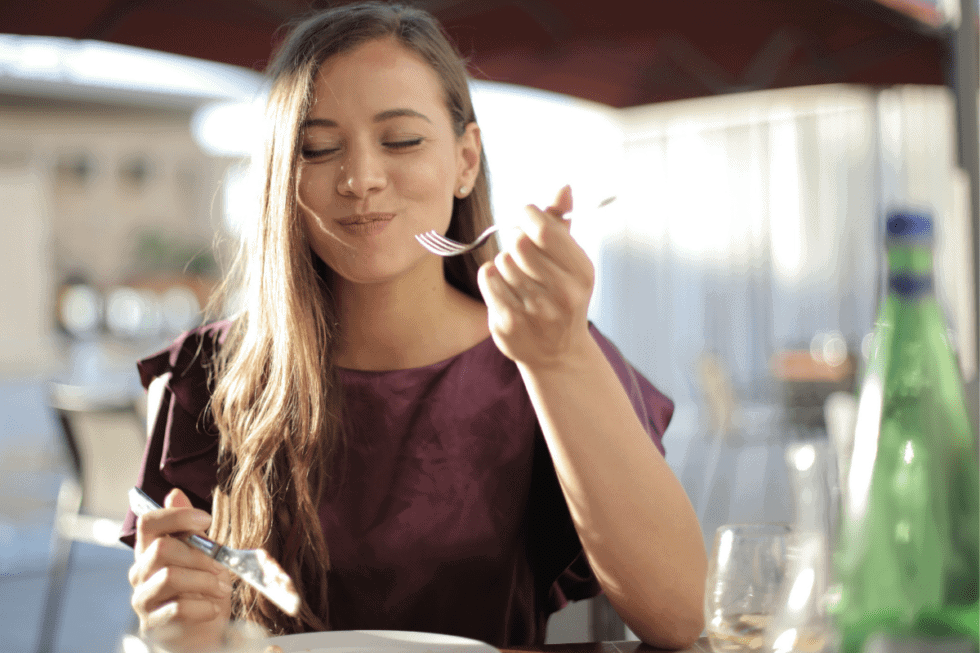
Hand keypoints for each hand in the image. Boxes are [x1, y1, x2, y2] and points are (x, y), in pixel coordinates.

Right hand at [129, 488, 232, 651]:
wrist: (201, 635)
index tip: (206, 520)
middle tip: (221, 566)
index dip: (177, 516)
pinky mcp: (152, 625)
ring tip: (220, 588)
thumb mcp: (203, 556)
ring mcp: (143, 599)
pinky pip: (176, 608)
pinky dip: (202, 606)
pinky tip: (213, 608)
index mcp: (150, 551)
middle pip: (162, 548)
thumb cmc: (201, 592)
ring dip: (203, 580)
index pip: (149, 522)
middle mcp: (141, 573)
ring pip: (169, 576)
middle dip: (200, 555)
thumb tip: (175, 493)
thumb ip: (189, 529)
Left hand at [477, 185, 594, 368]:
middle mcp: (562, 293)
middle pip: (518, 243)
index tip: (525, 216)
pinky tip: (505, 288)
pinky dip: (492, 277)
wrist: (557, 353)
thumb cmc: (562, 296)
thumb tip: (563, 187)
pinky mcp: (509, 323)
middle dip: (515, 240)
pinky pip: (488, 278)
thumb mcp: (571, 261)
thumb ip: (562, 223)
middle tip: (521, 251)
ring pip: (502, 261)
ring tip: (518, 278)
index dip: (527, 215)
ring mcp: (535, 311)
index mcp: (581, 272)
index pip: (544, 229)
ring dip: (505, 263)